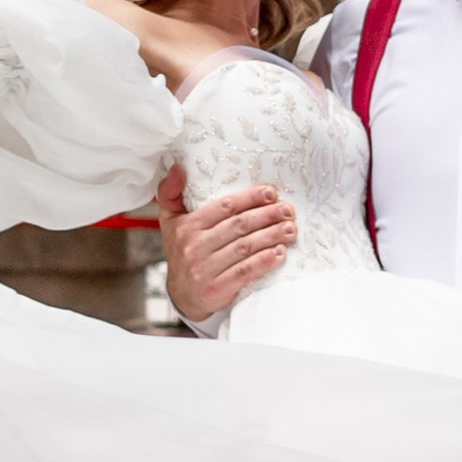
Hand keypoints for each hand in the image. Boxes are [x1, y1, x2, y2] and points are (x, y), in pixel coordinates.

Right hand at [158, 163, 297, 322]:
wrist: (181, 296)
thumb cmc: (181, 251)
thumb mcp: (170, 221)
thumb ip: (171, 192)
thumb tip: (178, 166)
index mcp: (187, 226)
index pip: (223, 207)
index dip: (249, 198)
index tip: (271, 193)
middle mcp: (194, 246)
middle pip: (238, 226)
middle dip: (267, 216)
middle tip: (288, 210)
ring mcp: (205, 269)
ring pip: (245, 247)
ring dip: (271, 237)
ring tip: (290, 229)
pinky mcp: (217, 289)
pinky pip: (245, 272)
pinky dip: (264, 262)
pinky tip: (280, 253)